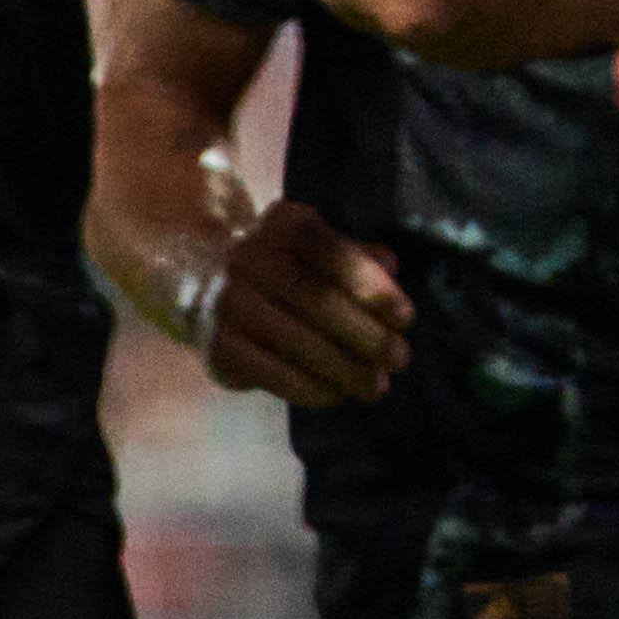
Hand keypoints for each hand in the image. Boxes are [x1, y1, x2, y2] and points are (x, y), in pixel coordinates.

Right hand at [194, 199, 411, 406]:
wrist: (214, 289)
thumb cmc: (289, 269)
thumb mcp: (322, 251)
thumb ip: (358, 258)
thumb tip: (390, 269)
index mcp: (283, 224)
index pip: (331, 251)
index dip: (371, 285)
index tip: (405, 318)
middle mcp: (249, 257)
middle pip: (317, 300)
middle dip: (366, 334)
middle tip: (399, 358)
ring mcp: (229, 303)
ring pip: (297, 342)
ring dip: (344, 369)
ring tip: (375, 385)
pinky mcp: (220, 346)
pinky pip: (272, 373)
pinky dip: (311, 388)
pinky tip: (338, 394)